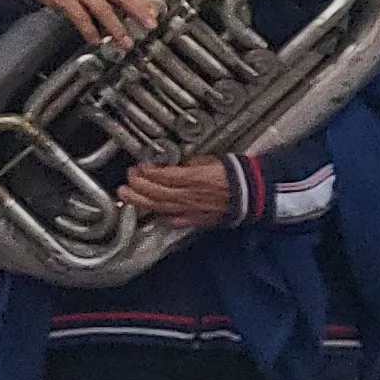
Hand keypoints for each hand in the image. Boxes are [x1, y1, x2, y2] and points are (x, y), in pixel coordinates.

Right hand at [19, 0, 159, 46]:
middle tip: (148, 26)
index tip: (152, 14)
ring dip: (115, 27)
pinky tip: (95, 39)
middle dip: (136, 12)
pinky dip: (89, 29)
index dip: (141, 1)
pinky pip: (80, 16)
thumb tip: (131, 1)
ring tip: (124, 41)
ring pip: (102, 8)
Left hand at [116, 157, 233, 226]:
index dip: (147, 172)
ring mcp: (191, 209)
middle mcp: (189, 195)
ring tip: (126, 195)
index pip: (162, 176)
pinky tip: (150, 211)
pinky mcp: (196, 219)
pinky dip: (160, 216)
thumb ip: (189, 163)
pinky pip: (174, 220)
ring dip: (140, 201)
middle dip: (138, 186)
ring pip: (160, 207)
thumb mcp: (211, 160)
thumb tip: (172, 164)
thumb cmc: (235, 174)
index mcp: (194, 178)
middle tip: (127, 180)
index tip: (138, 167)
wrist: (253, 193)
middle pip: (156, 192)